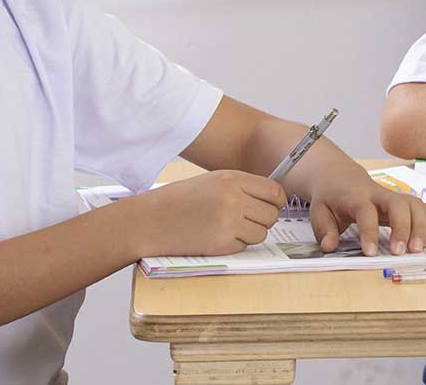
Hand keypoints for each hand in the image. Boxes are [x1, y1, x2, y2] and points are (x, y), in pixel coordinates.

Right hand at [125, 170, 283, 257]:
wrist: (149, 220)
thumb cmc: (180, 200)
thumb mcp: (213, 181)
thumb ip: (242, 187)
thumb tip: (273, 198)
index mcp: (233, 179)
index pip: (275, 191)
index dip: (276, 200)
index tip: (271, 205)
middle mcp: (234, 200)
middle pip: (272, 214)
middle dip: (264, 218)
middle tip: (248, 218)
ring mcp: (228, 223)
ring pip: (261, 233)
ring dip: (250, 233)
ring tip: (229, 226)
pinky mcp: (221, 245)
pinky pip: (244, 246)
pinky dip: (235, 244)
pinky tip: (216, 235)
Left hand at [296, 163, 425, 255]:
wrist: (341, 176)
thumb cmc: (331, 197)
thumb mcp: (319, 212)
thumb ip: (324, 230)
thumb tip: (329, 247)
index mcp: (356, 197)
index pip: (366, 211)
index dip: (369, 232)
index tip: (371, 253)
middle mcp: (379, 194)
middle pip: (398, 204)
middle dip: (403, 228)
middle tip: (400, 252)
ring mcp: (394, 196)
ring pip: (415, 205)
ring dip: (421, 227)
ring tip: (418, 249)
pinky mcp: (404, 201)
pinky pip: (423, 207)